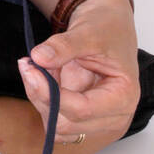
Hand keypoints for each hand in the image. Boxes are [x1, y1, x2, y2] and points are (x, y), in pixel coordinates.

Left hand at [18, 0, 140, 140]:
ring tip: (43, 67)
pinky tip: (45, 77)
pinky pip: (52, 121)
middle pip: (66, 124)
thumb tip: (38, 58)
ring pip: (55, 127)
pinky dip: (41, 100)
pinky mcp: (79, 119)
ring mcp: (95, 121)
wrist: (106, 26)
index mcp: (123, 97)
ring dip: (40, 98)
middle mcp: (112, 116)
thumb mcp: (88, 31)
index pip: (83, 110)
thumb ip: (64, 46)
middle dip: (42, 95)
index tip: (30, 69)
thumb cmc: (107, 29)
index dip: (51, 94)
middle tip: (30, 64)